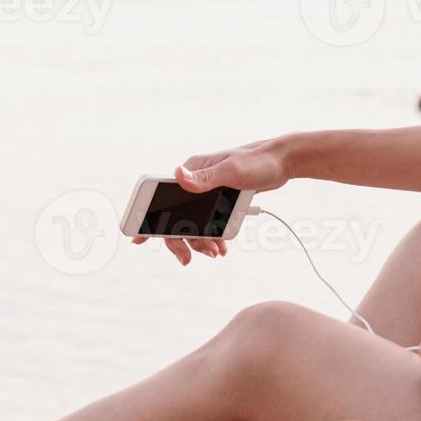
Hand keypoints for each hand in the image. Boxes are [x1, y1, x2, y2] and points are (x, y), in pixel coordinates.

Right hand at [135, 140, 290, 265]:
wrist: (282, 162)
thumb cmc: (257, 161)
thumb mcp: (231, 171)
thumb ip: (204, 178)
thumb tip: (176, 175)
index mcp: (191, 172)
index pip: (161, 197)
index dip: (147, 219)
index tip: (138, 238)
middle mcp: (194, 182)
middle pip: (176, 217)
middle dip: (181, 240)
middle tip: (186, 259)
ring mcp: (206, 193)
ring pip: (194, 224)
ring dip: (201, 242)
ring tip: (215, 253)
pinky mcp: (219, 201)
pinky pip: (209, 224)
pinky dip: (214, 238)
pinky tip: (222, 247)